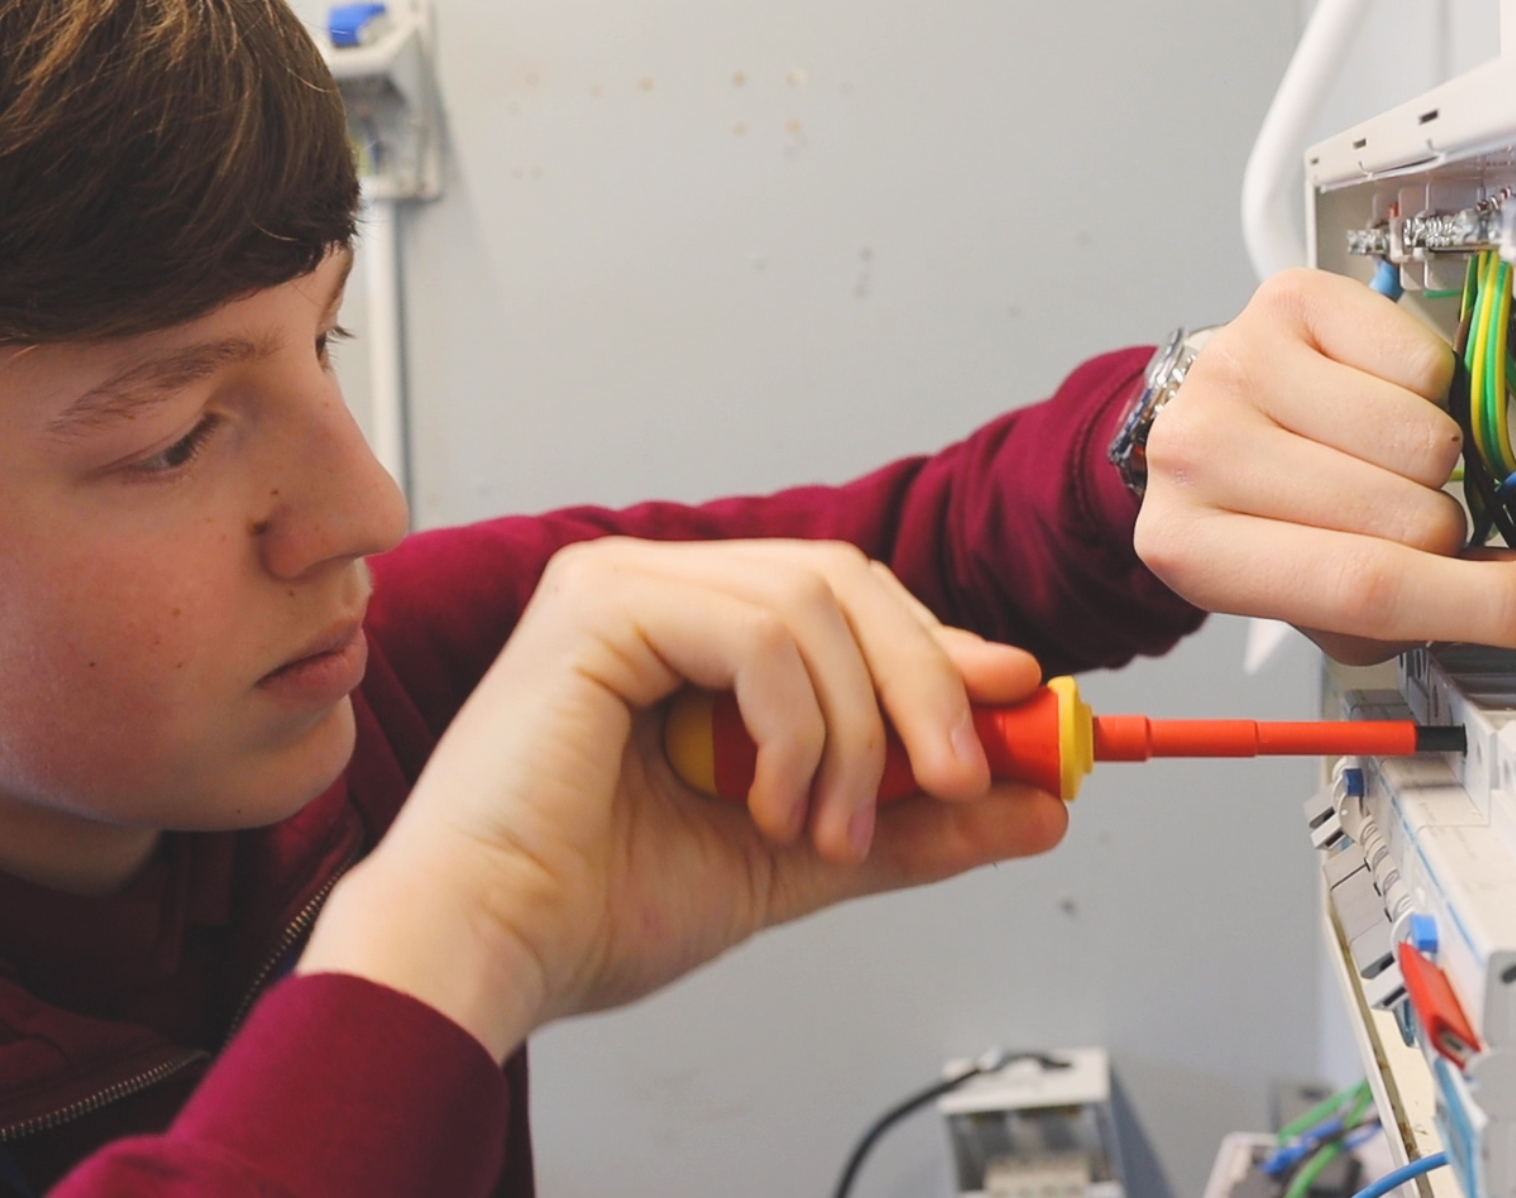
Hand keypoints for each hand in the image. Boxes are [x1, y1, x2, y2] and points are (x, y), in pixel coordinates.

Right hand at [297, 538, 1064, 1059]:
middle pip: (842, 582)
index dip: (938, 648)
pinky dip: (799, 729)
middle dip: (926, 680)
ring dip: (859, 729)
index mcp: (682, 630)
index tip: (1016, 705)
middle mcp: (648, 588)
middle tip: (965, 776)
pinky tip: (773, 806)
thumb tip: (1040, 803)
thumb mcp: (796, 857)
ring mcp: (617, 585)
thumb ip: (911, 826)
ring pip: (812, 601)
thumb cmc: (593, 906)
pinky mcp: (597, 606)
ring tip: (834, 829)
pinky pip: (758, 634)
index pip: (842, 602)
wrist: (489, 948)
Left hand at [1132, 269, 1492, 662]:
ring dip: (1430, 463)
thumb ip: (1391, 613)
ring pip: (1422, 439)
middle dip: (1442, 534)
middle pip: (1405, 517)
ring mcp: (1235, 367)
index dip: (1472, 603)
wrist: (1216, 424)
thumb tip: (1503, 594)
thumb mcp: (1306, 597)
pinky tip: (1375, 403)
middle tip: (1403, 520)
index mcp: (1191, 546)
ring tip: (1380, 462)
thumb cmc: (1261, 508)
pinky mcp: (1285, 303)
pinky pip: (1426, 365)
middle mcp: (1195, 451)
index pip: (1361, 587)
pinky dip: (1430, 392)